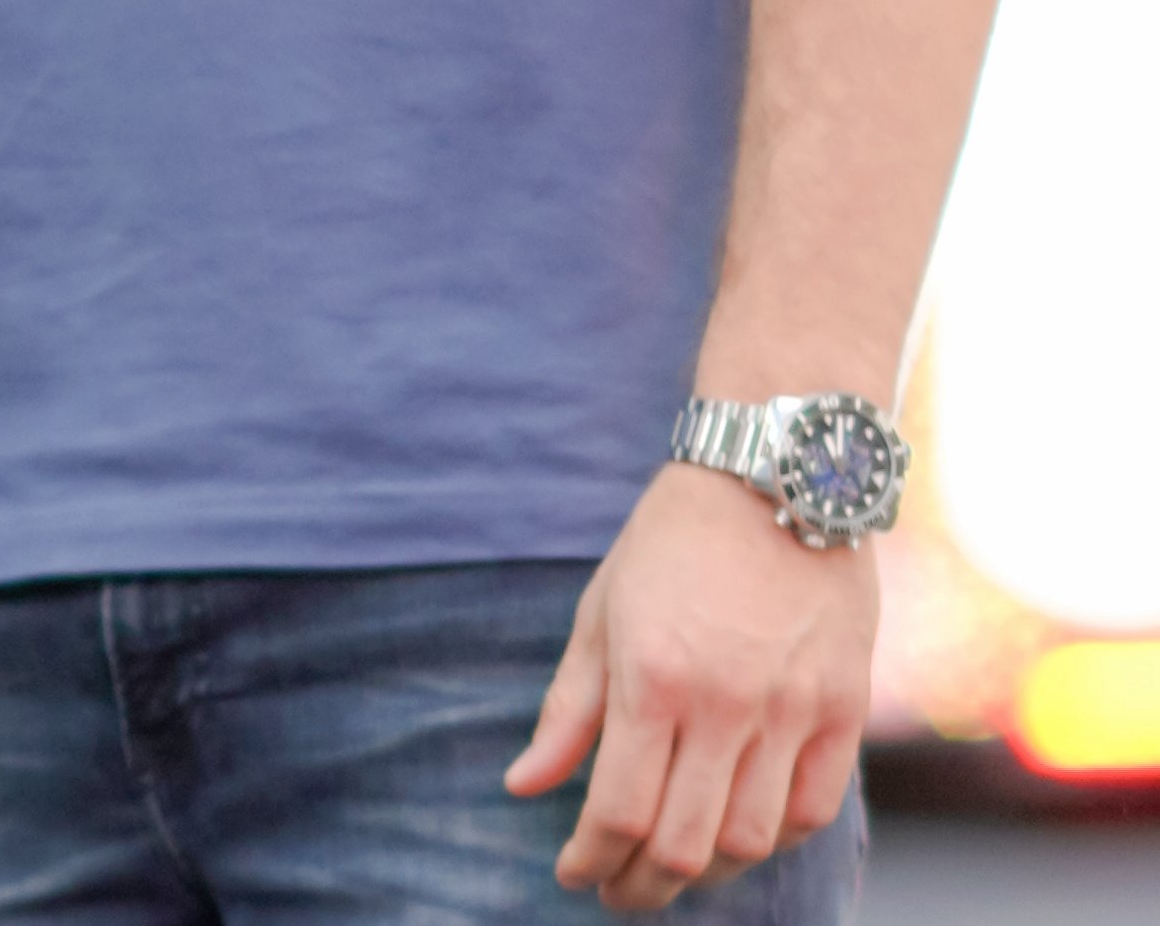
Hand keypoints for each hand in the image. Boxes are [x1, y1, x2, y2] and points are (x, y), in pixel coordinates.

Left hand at [504, 463, 874, 909]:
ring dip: (708, 873)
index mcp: (652, 679)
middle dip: (643, 884)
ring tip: (674, 869)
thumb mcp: (598, 615)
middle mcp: (726, 706)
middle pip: (686, 843)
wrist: (775, 482)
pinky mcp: (844, 709)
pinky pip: (812, 809)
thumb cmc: (669, 546)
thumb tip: (523, 787)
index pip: (617, 808)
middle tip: (618, 890)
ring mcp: (792, 711)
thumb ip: (565, 711)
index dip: (590, 859)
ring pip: (752, 841)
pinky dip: (773, 840)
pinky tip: (740, 837)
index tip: (573, 873)